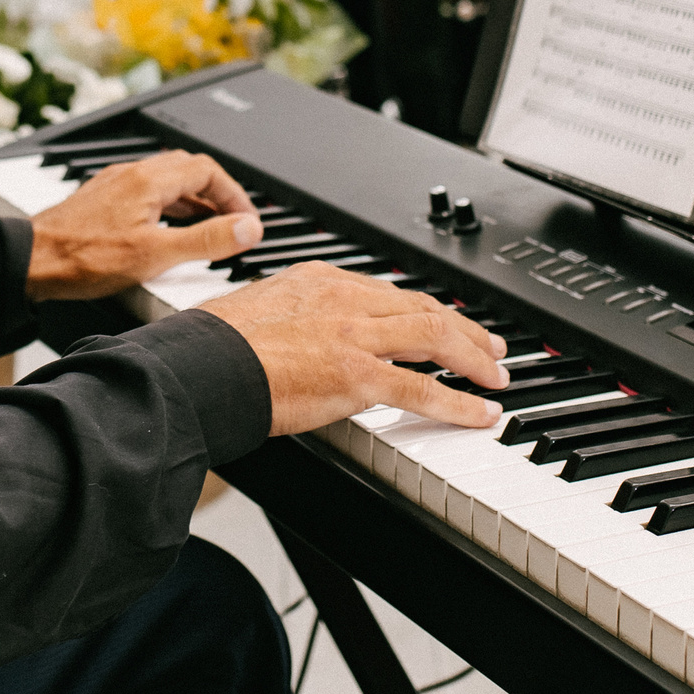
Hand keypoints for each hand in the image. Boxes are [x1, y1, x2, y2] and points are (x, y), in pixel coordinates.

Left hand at [26, 150, 262, 300]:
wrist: (30, 262)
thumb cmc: (83, 258)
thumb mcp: (156, 255)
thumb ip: (206, 240)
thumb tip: (247, 229)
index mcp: (149, 180)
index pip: (207, 170)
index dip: (234, 194)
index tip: (246, 220)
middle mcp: (131, 174)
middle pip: (186, 169)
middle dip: (216, 193)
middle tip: (231, 221)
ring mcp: (113, 184)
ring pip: (164, 181)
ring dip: (191, 200)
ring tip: (205, 229)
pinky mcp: (100, 199)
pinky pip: (144, 192)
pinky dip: (166, 206)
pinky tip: (163, 231)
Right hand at [198, 260, 510, 435]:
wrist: (197, 368)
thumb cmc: (211, 349)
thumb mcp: (256, 314)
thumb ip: (289, 322)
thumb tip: (296, 340)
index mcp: (318, 281)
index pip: (388, 291)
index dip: (423, 309)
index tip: (440, 320)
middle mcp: (343, 300)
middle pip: (423, 308)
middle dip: (464, 328)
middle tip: (491, 346)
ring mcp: (353, 336)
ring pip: (435, 337)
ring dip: (474, 358)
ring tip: (496, 376)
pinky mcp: (357, 376)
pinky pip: (423, 389)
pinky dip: (459, 402)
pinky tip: (480, 413)